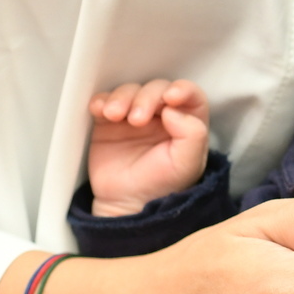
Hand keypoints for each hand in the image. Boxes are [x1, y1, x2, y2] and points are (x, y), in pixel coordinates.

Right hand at [87, 79, 209, 217]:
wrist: (126, 204)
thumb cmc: (161, 185)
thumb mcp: (188, 164)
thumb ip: (193, 134)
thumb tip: (173, 109)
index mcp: (186, 122)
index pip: (190, 95)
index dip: (182, 89)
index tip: (171, 97)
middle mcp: (161, 115)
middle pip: (156, 89)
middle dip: (146, 97)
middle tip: (137, 119)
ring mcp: (133, 115)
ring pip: (130, 91)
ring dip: (122, 97)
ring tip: (114, 116)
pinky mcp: (108, 121)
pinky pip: (104, 101)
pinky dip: (101, 100)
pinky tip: (100, 110)